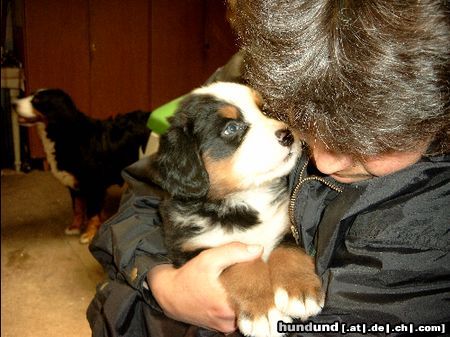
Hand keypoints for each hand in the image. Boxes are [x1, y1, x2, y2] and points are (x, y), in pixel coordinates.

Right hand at [147, 242, 262, 332]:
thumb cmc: (188, 277)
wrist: (169, 295)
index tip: (262, 271)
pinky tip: (235, 292)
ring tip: (246, 282)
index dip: (263, 282)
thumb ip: (234, 252)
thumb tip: (258, 249)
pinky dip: (240, 305)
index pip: (260, 296)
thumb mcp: (208, 259)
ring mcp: (226, 326)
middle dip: (257, 289)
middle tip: (255, 274)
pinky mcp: (221, 327)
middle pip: (255, 305)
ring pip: (248, 312)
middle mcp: (229, 321)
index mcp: (229, 305)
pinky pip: (239, 316)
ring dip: (249, 298)